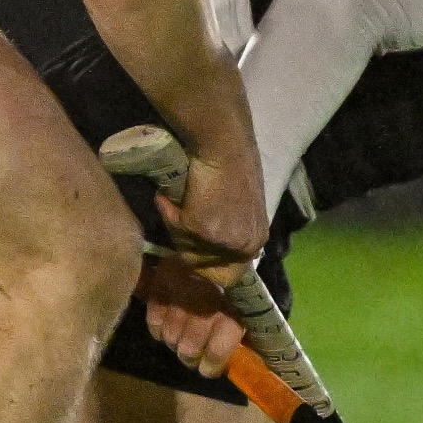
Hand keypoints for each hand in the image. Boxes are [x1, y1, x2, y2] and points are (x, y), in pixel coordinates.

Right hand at [135, 252, 246, 378]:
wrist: (213, 239)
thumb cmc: (232, 275)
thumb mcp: (245, 302)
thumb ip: (242, 329)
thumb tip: (246, 360)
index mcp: (230, 312)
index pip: (215, 353)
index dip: (210, 367)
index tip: (208, 369)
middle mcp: (203, 308)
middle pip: (188, 351)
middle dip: (190, 356)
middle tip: (193, 351)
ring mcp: (179, 299)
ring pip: (170, 340)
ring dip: (175, 341)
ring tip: (181, 334)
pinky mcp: (159, 288)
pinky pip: (154, 324)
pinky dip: (159, 328)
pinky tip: (168, 322)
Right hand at [159, 143, 268, 270]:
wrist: (223, 146)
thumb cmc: (232, 168)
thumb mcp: (243, 208)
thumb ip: (230, 231)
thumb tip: (205, 247)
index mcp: (255, 241)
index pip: (229, 276)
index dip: (206, 266)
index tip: (191, 250)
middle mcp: (243, 246)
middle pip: (204, 267)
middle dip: (186, 246)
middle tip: (180, 221)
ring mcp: (222, 239)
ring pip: (185, 249)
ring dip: (175, 226)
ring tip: (175, 203)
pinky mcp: (201, 228)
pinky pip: (174, 228)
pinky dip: (167, 211)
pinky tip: (170, 196)